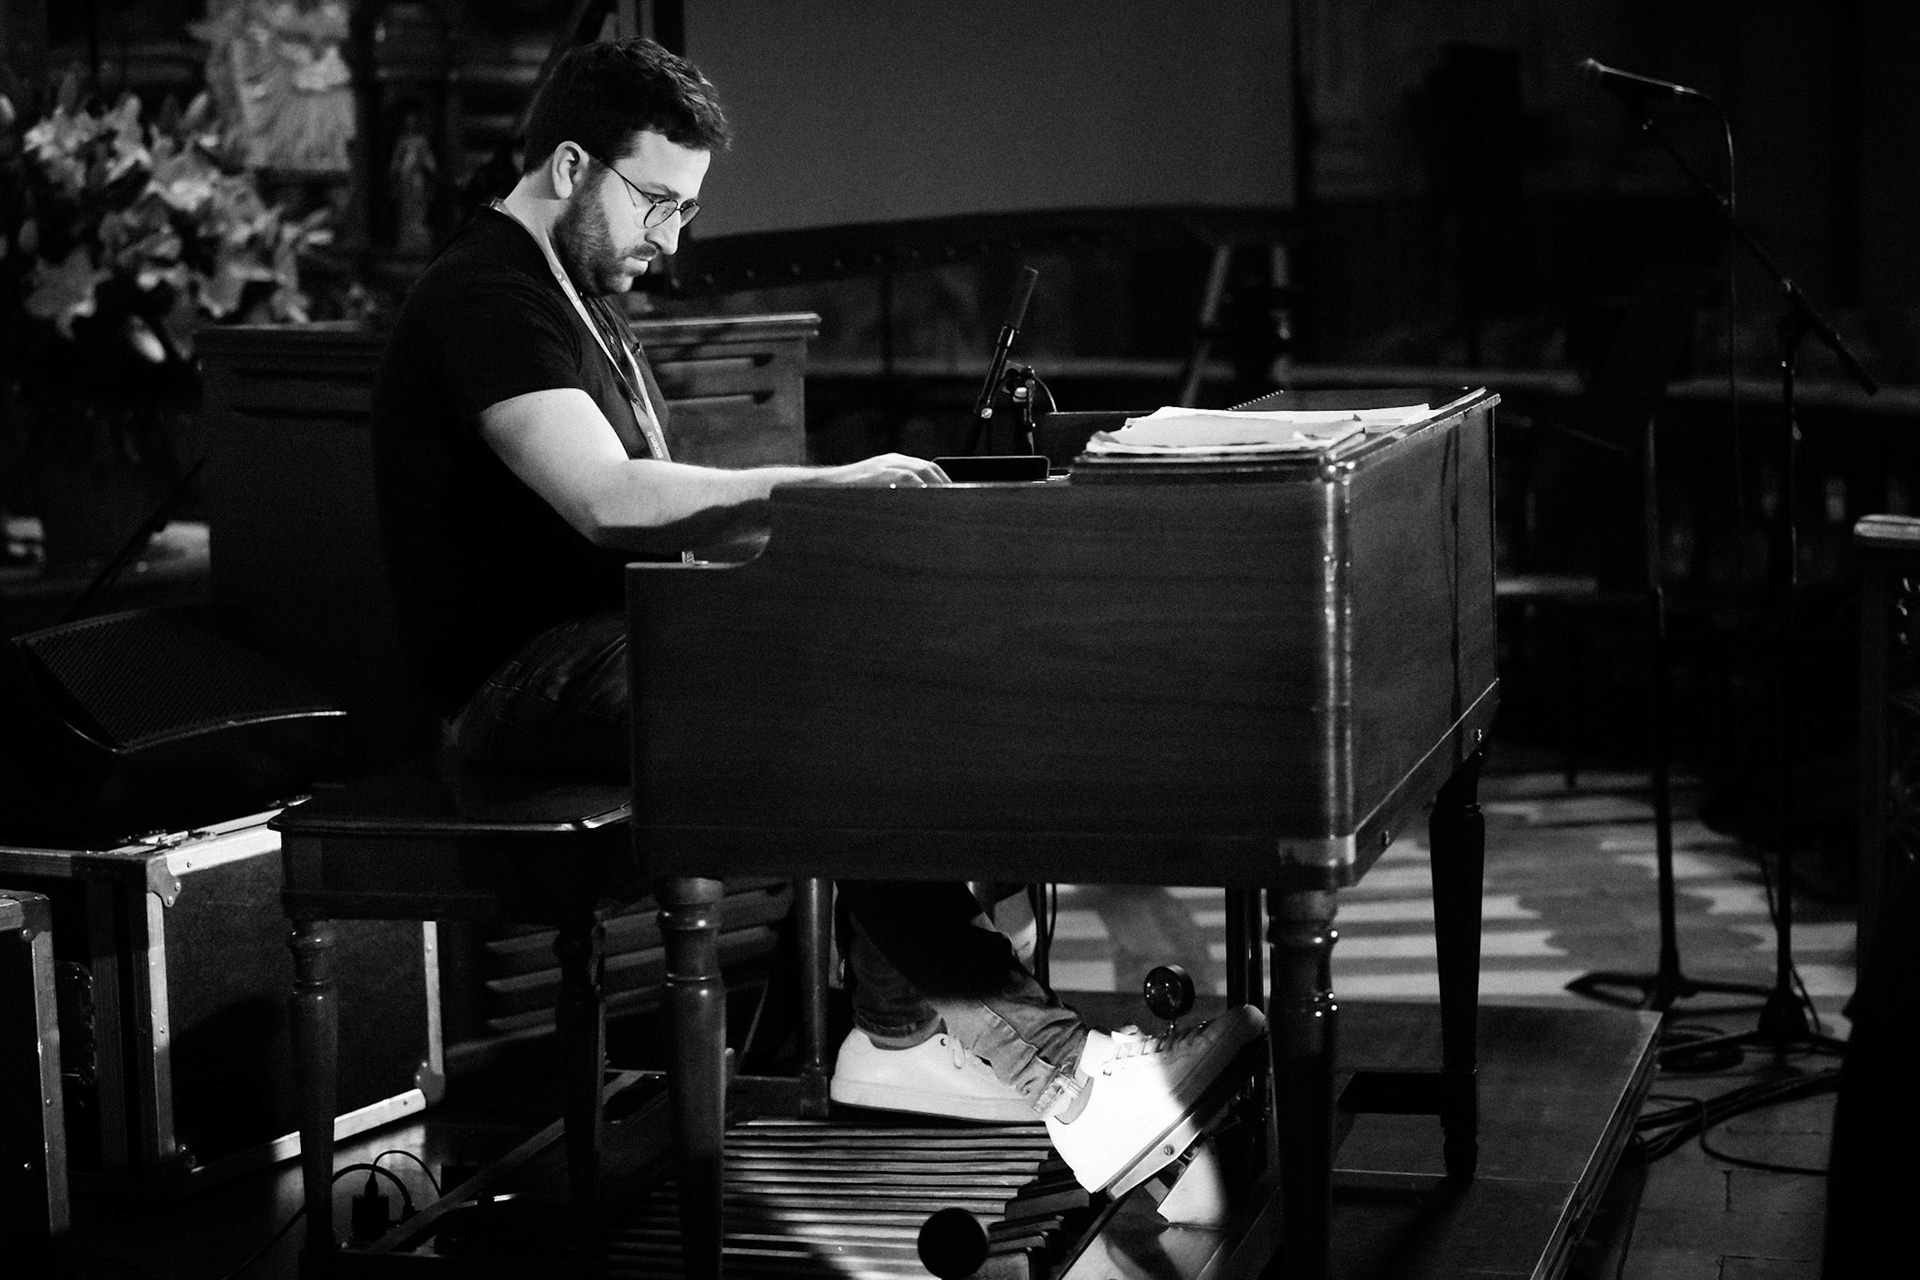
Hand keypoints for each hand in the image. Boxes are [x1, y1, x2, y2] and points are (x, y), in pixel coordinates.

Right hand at [816, 454, 950, 487]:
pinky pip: (905, 476)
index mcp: (894, 462)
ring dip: (935, 485)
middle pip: (928, 467)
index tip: (956, 494)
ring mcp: (884, 465)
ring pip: (920, 470)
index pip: (927, 467)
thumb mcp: (877, 488)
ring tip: (947, 499)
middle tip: (958, 500)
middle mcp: (892, 460)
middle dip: (944, 483)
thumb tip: (919, 504)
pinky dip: (919, 486)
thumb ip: (896, 491)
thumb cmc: (850, 491)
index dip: (943, 480)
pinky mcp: (877, 474)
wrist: (822, 485)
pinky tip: (927, 497)